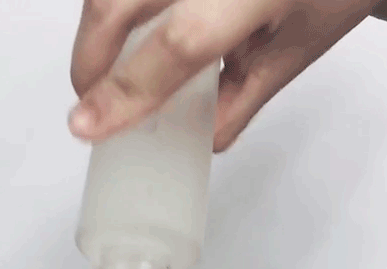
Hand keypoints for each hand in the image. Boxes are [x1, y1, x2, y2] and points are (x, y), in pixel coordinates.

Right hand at [68, 0, 379, 150]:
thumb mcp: (298, 48)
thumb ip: (243, 97)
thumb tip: (201, 136)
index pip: (178, 44)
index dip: (127, 91)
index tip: (88, 127)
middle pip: (117, 1)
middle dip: (89, 60)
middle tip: (92, 101)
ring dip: (96, 31)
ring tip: (107, 69)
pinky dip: (117, 8)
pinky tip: (129, 28)